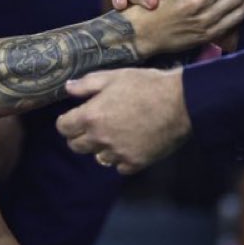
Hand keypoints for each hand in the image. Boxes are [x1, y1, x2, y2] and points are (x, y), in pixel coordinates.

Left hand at [57, 68, 189, 173]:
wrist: (179, 103)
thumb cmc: (146, 85)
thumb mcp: (114, 77)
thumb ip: (87, 84)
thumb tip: (67, 88)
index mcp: (91, 116)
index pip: (63, 128)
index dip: (67, 122)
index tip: (75, 117)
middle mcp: (100, 138)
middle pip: (76, 146)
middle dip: (80, 135)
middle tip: (94, 125)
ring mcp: (117, 153)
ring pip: (98, 158)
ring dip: (102, 148)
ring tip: (115, 135)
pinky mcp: (135, 163)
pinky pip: (119, 167)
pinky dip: (122, 158)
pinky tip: (130, 145)